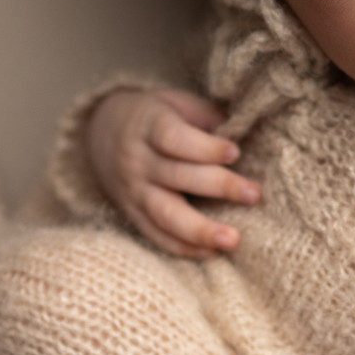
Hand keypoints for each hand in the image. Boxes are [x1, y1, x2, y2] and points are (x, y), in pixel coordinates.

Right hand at [86, 87, 260, 258]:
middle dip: (219, 186)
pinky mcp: (132, 214)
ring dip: (200, 230)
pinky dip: (182, 247)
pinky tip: (211, 252)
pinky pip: (156, 235)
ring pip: (165, 214)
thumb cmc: (152, 117)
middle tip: (254, 194)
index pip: (174, 138)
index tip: (236, 152)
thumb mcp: (173, 102)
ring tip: (232, 239)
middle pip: (178, 176)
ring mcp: (134, 191)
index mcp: (148, 126)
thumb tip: (241, 132)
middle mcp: (138, 161)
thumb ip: (205, 115)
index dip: (205, 147)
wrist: (100, 135)